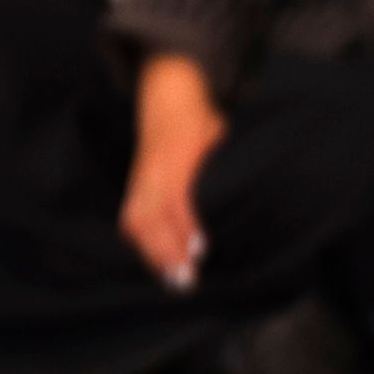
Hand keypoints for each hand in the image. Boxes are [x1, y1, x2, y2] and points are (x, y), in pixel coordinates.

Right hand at [123, 55, 226, 286]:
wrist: (167, 93)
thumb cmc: (200, 118)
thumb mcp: (217, 134)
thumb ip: (222, 165)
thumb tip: (242, 193)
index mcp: (175, 156)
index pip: (177, 197)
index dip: (186, 225)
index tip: (200, 249)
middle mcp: (153, 170)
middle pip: (150, 217)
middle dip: (166, 251)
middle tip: (186, 280)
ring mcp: (140, 179)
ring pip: (137, 222)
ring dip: (154, 254)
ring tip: (173, 280)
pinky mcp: (134, 186)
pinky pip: (132, 220)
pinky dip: (144, 245)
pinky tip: (159, 264)